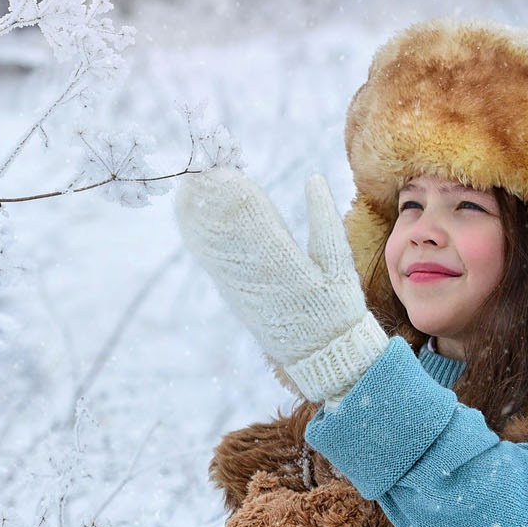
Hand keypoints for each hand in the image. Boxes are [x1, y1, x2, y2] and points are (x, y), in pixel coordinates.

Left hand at [175, 168, 386, 401]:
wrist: (321, 355)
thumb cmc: (337, 307)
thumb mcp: (339, 264)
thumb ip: (324, 220)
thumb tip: (314, 179)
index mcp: (289, 266)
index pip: (258, 222)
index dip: (240, 196)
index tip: (228, 171)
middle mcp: (259, 278)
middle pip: (229, 232)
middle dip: (213, 201)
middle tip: (200, 171)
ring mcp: (243, 290)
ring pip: (215, 248)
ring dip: (200, 218)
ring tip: (188, 188)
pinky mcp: (235, 299)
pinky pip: (214, 265)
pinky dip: (200, 241)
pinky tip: (189, 220)